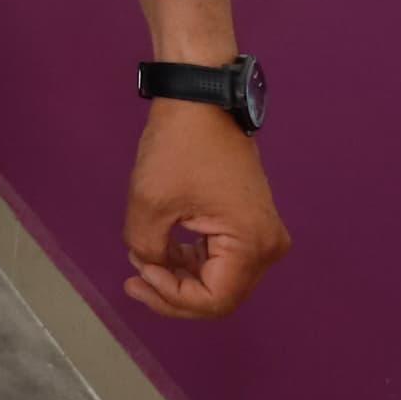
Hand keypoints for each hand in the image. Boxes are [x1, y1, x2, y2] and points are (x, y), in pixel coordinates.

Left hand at [120, 102, 288, 319]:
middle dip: (174, 293)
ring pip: (219, 281)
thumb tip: (152, 268)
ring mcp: (262, 236)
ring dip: (180, 279)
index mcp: (252, 244)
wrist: (200, 100)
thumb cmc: (178, 147)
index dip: (172, 297)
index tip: (137, 274)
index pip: (214, 300)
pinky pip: (221, 260)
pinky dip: (190, 263)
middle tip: (133, 282)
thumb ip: (147, 250)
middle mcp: (267, 247)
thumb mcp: (150, 203)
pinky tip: (161, 255)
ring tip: (141, 264)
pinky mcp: (249, 225)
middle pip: (220, 296)